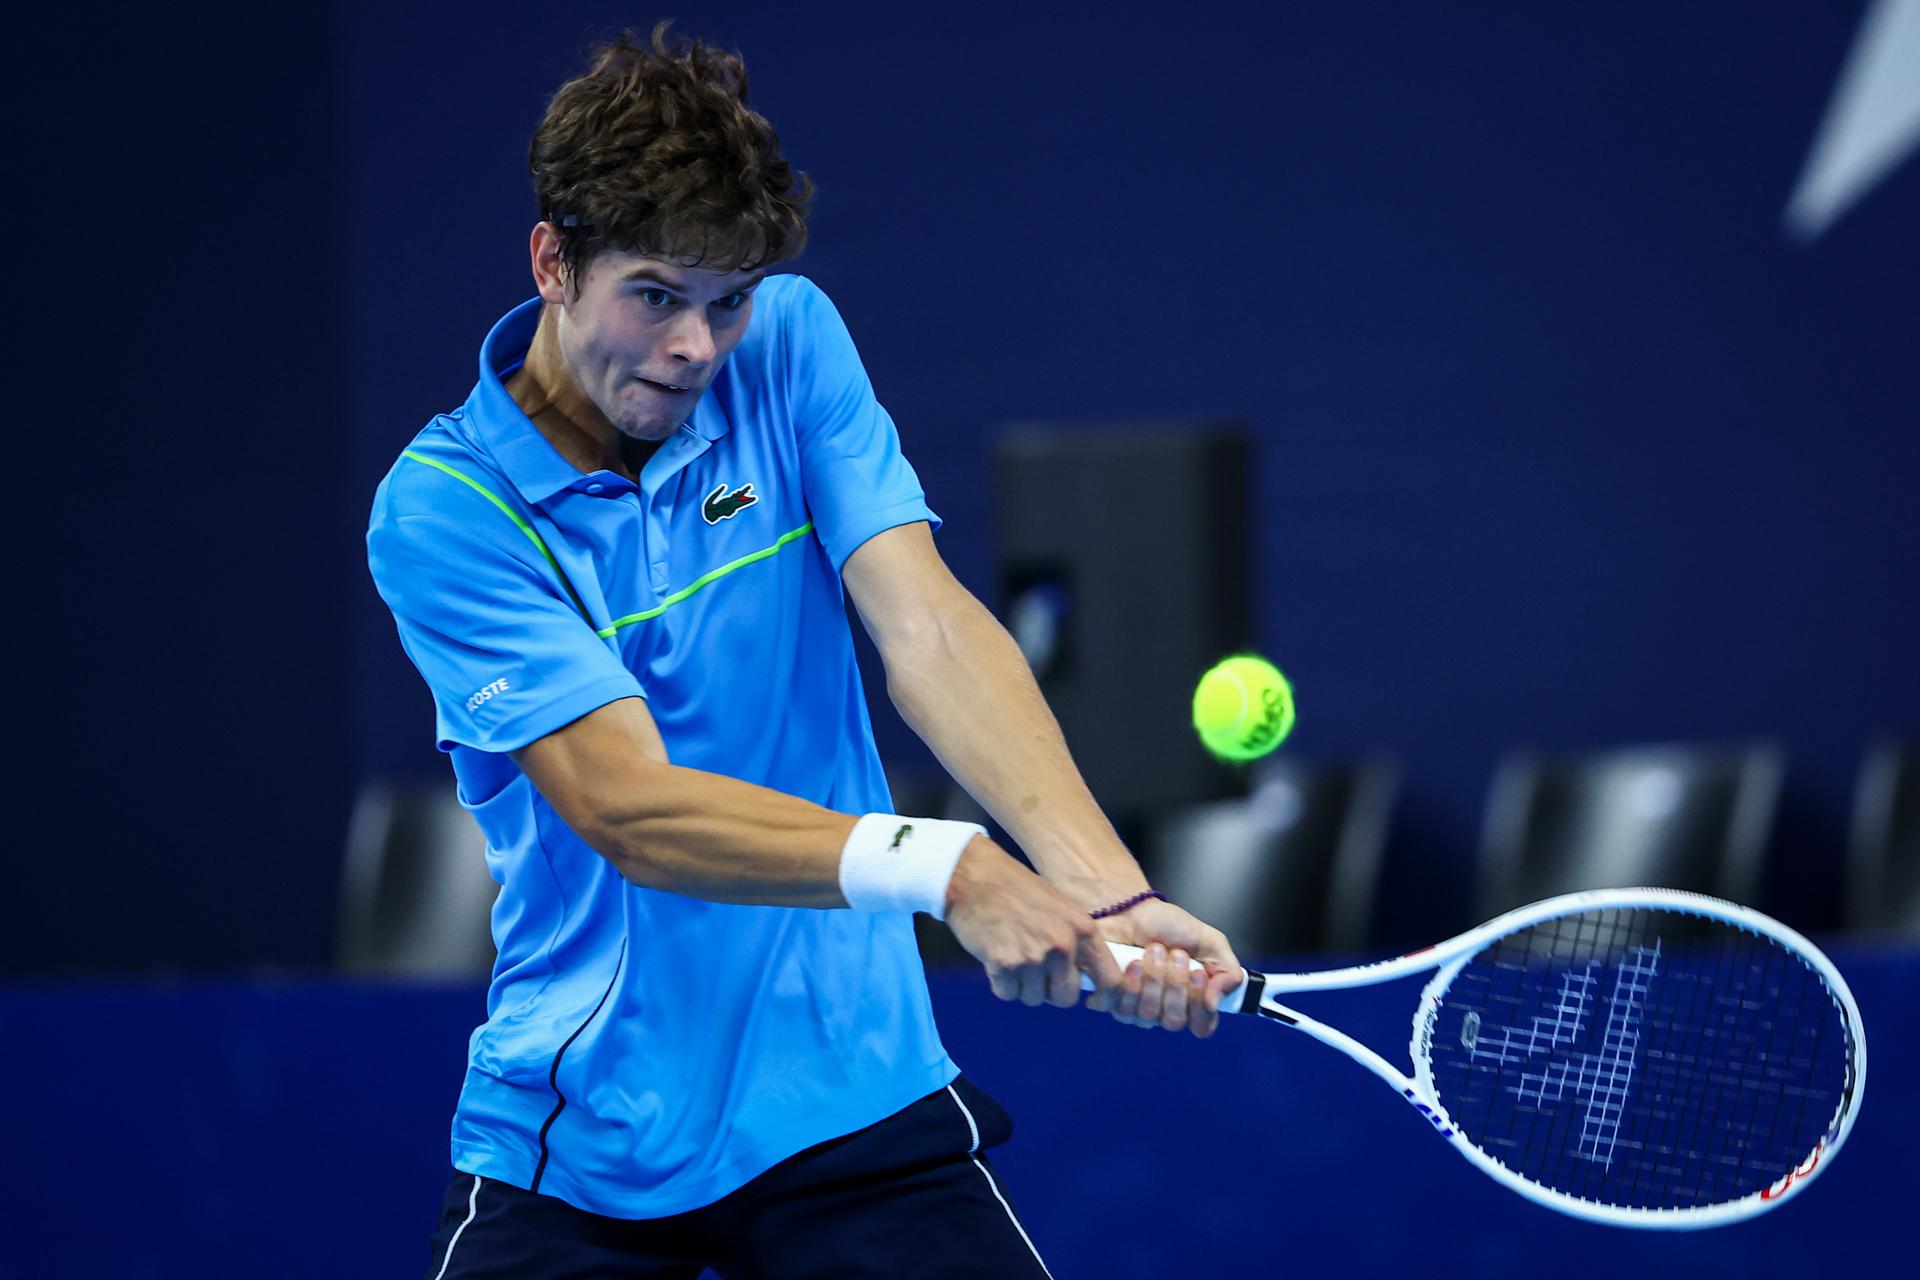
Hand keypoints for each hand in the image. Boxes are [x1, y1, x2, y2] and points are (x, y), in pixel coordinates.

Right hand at [945, 839, 1125, 1008]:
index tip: (1092, 1000)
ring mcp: (1033, 957)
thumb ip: (1078, 941)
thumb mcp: (1063, 909)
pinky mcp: (1004, 965)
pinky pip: (1007, 994)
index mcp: (1083, 930)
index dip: (1103, 997)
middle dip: (1051, 991)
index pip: (1110, 980)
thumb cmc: (1019, 890)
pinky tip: (996, 958)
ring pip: (1033, 998)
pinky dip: (1001, 983)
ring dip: (1022, 986)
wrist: (977, 878)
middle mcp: (1062, 946)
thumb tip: (1087, 976)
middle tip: (1036, 973)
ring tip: (1013, 956)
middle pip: (1066, 999)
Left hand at [1087, 897, 1241, 1037]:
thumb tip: (1214, 1004)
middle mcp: (1163, 1010)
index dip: (1200, 1007)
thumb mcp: (1210, 942)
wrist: (1131, 908)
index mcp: (1190, 1001)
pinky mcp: (1110, 1000)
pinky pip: (1120, 1006)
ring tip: (1153, 949)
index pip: (1201, 1027)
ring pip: (1147, 1015)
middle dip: (1175, 984)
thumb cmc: (1168, 925)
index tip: (1198, 974)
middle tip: (1175, 953)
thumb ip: (1227, 972)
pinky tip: (1132, 962)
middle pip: (1173, 1022)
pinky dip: (1130, 983)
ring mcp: (1135, 1009)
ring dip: (1153, 978)